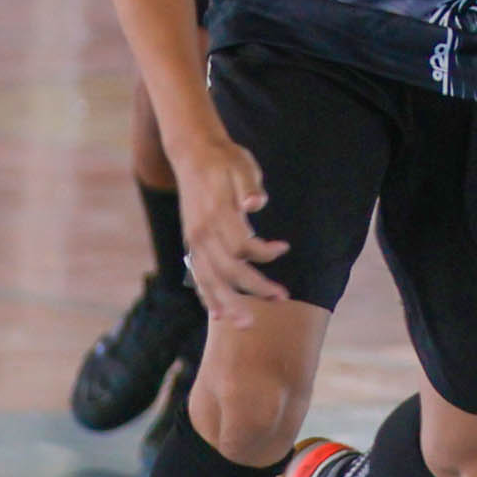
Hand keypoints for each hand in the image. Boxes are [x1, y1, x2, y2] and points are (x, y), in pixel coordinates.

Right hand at [173, 130, 292, 323]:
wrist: (193, 152)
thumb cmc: (224, 160)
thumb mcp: (241, 164)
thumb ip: (248, 186)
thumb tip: (256, 204)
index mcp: (217, 213)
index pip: (242, 246)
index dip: (265, 253)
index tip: (285, 249)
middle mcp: (202, 232)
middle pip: (228, 270)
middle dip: (255, 288)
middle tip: (282, 298)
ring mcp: (194, 240)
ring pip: (209, 280)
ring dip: (228, 303)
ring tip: (246, 324)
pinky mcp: (191, 243)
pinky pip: (197, 275)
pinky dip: (206, 296)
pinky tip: (218, 313)